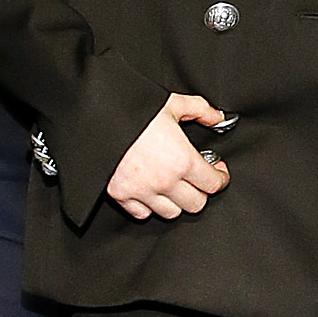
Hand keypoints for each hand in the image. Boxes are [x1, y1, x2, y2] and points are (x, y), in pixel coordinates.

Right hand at [106, 94, 230, 219]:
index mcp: (182, 160)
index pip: (213, 184)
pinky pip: (142, 213)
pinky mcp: (121, 195)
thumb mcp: (172, 102)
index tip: (218, 171)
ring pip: (171, 213)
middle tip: (197, 178)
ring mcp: (142, 191)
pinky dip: (149, 206)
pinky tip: (151, 191)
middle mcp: (165, 181)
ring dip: (176, 201)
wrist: (96, 117)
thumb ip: (200, 110)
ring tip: (174, 186)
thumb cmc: (133, 109)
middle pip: (196, 204)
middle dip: (201, 191)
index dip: (221, 178)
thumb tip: (218, 117)